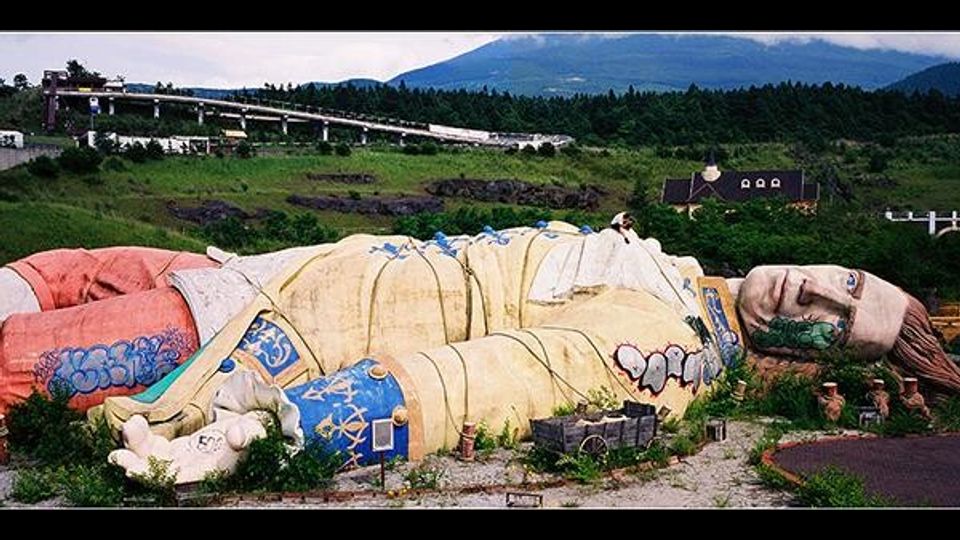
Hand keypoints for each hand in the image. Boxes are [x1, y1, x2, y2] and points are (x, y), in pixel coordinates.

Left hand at [108, 410, 269, 484]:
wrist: (253, 431)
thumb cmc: (255, 433)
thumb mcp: (257, 432)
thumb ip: (247, 435)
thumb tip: (236, 436)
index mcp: (211, 472)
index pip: (179, 480)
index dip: (155, 476)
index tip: (134, 470)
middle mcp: (192, 472)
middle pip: (159, 474)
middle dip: (138, 465)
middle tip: (117, 456)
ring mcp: (182, 461)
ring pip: (153, 461)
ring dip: (136, 448)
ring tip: (128, 428)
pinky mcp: (177, 450)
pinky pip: (154, 448)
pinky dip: (142, 438)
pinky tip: (134, 423)